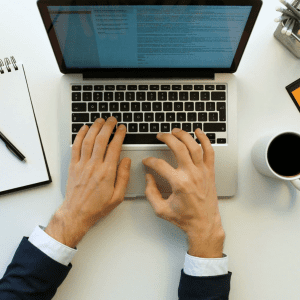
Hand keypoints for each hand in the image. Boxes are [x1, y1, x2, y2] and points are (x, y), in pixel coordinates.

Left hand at [45, 117, 130, 247]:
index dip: (119, 135)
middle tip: (112, 120)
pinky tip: (84, 129)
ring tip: (100, 120)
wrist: (77, 213)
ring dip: (94, 128)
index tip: (122, 129)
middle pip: (101, 140)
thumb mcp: (118, 196)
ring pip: (88, 140)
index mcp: (107, 172)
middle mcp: (94, 166)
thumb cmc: (97, 206)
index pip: (114, 147)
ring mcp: (82, 165)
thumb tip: (126, 161)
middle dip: (108, 127)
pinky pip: (75, 147)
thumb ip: (123, 177)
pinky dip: (79, 136)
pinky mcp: (73, 166)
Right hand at [142, 128, 224, 257]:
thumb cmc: (185, 218)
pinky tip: (199, 132)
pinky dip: (205, 140)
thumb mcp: (161, 209)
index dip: (150, 161)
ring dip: (184, 135)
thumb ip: (151, 192)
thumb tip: (149, 178)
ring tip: (175, 131)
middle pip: (178, 148)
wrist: (204, 225)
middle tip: (160, 135)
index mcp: (179, 183)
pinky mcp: (209, 172)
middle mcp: (191, 174)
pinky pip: (210, 152)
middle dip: (167, 138)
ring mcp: (202, 172)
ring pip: (194, 146)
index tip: (147, 161)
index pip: (160, 165)